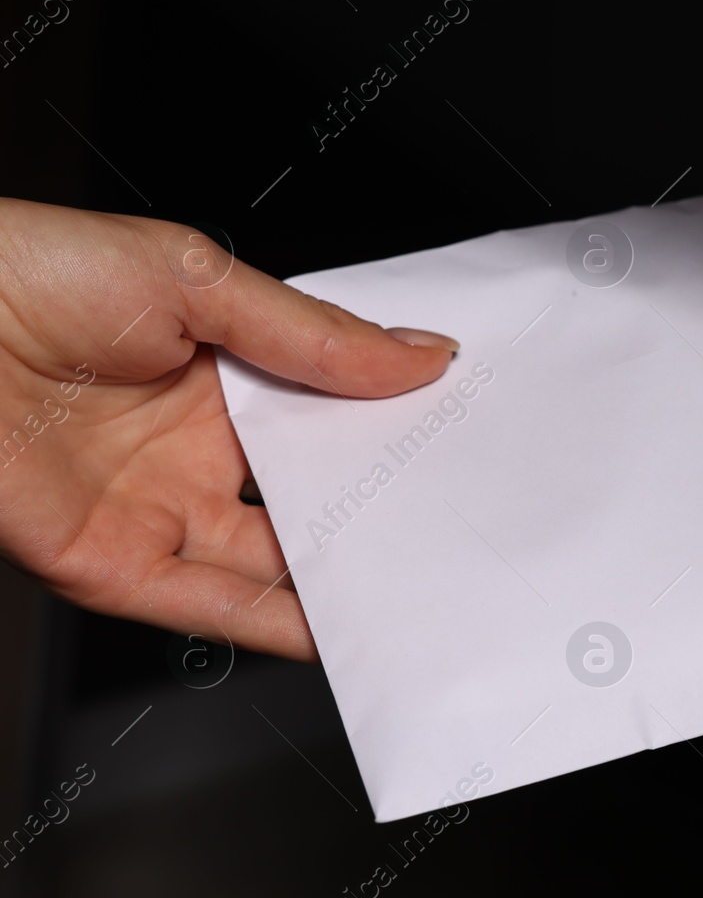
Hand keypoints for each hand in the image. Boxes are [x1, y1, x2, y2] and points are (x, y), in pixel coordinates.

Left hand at [0, 199, 456, 659]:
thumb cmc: (24, 271)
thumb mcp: (194, 279)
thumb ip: (312, 336)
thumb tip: (418, 357)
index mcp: (219, 370)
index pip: (330, 410)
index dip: (393, 424)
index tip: (464, 433)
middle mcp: (193, 447)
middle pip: (313, 493)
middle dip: (384, 506)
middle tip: (463, 515)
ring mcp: (158, 509)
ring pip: (277, 560)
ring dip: (349, 575)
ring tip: (430, 583)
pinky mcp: (117, 566)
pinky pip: (217, 607)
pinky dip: (286, 624)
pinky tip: (349, 626)